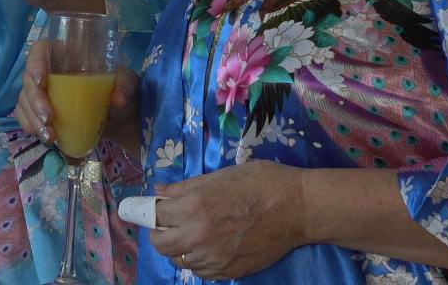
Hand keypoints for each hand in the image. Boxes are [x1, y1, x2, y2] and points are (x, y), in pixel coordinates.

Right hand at [14, 41, 139, 152]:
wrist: (122, 117)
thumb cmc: (122, 90)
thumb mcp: (128, 83)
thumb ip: (124, 86)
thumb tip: (117, 99)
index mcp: (67, 55)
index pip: (41, 50)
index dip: (35, 62)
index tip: (41, 81)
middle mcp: (51, 71)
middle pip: (29, 78)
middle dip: (35, 100)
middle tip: (49, 119)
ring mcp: (45, 92)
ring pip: (25, 99)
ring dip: (32, 118)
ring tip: (50, 137)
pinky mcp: (43, 112)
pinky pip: (26, 115)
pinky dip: (30, 126)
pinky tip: (44, 137)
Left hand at [150, 161, 310, 278]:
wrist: (297, 208)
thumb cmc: (260, 182)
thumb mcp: (219, 176)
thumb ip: (185, 187)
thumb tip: (160, 192)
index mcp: (194, 206)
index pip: (154, 216)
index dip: (150, 211)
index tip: (149, 209)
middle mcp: (199, 235)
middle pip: (160, 244)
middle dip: (159, 232)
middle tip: (170, 222)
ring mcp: (213, 258)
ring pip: (180, 260)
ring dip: (180, 247)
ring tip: (195, 232)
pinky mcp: (228, 271)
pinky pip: (200, 271)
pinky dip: (198, 260)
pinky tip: (210, 245)